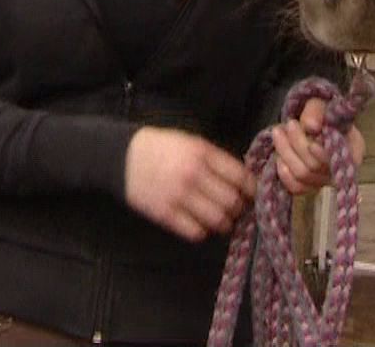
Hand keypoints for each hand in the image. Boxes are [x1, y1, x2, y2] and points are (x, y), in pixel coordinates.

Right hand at [123, 127, 257, 241]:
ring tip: (221, 219)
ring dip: (224, 223)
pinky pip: (196, 232)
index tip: (252, 195)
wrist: (121, 155)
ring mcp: (178, 196)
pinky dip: (203, 231)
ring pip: (217, 220)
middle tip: (237, 209)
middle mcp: (192, 174)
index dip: (252, 189)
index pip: (240, 177)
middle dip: (239, 208)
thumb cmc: (160, 147)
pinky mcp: (164, 213)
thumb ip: (215, 159)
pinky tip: (200, 223)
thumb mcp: (190, 142)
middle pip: (232, 201)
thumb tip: (244, 180)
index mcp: (201, 153)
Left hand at [270, 97, 365, 196]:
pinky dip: (284, 174)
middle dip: (297, 144)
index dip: (321, 152)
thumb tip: (310, 126)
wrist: (312, 121)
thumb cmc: (321, 112)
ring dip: (286, 153)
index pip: (338, 159)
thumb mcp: (320, 103)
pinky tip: (279, 158)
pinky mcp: (310, 186)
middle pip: (315, 167)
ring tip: (278, 132)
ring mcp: (325, 180)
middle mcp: (341, 170)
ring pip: (302, 176)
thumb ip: (316, 111)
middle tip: (288, 124)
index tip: (307, 130)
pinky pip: (297, 188)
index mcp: (354, 149)